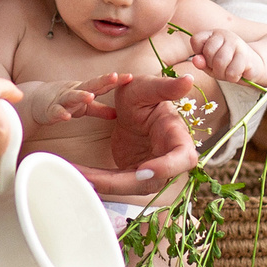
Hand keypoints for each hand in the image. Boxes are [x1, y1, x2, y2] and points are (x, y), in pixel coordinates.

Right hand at [20, 72, 132, 128]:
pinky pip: (56, 112)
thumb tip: (117, 114)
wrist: (36, 102)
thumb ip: (100, 110)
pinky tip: (66, 117)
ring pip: (72, 97)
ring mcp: (62, 100)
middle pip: (90, 85)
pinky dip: (61, 114)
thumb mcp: (84, 107)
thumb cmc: (63, 101)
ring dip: (81, 96)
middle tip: (114, 77)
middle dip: (102, 81)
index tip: (130, 76)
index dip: (116, 80)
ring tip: (90, 96)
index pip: (103, 84)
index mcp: (84, 90)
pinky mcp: (50, 110)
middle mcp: (74, 92)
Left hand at [63, 74, 198, 202]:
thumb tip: (188, 79)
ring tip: (78, 175)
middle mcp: (168, 161)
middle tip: (93, 180)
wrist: (132, 109)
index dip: (166, 167)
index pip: (182, 159)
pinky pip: (116, 183)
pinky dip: (98, 180)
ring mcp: (151, 172)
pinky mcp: (133, 176)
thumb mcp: (149, 88)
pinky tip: (79, 175)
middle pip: (151, 182)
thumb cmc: (145, 96)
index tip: (142, 169)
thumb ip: (166, 87)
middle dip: (120, 183)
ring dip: (103, 184)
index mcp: (178, 138)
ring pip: (129, 186)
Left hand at [191, 29, 262, 86]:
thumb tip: (196, 60)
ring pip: (220, 62)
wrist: (254, 66)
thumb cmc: (229, 65)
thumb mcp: (211, 64)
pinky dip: (233, 77)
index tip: (209, 59)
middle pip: (208, 53)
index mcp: (213, 34)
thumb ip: (202, 62)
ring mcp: (236, 43)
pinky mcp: (246, 55)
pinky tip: (238, 73)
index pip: (196, 40)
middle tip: (221, 68)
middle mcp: (225, 34)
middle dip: (212, 67)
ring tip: (229, 71)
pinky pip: (232, 72)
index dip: (199, 54)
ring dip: (223, 74)